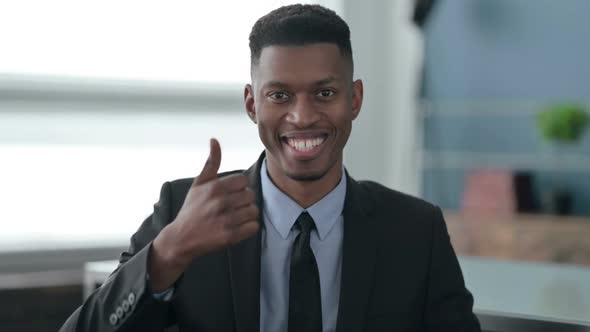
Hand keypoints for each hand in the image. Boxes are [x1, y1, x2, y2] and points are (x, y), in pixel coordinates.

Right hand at [149, 138, 259, 290]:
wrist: (181, 238)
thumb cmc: (192, 209)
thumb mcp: (198, 184)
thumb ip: (211, 162)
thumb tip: (214, 140)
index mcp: (215, 187)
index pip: (243, 181)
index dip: (238, 188)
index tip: (229, 194)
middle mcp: (221, 202)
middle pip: (250, 195)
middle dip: (243, 201)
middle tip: (232, 207)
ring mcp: (226, 220)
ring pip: (254, 211)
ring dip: (247, 214)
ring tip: (235, 217)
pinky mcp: (230, 236)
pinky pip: (254, 226)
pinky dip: (249, 227)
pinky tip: (238, 227)